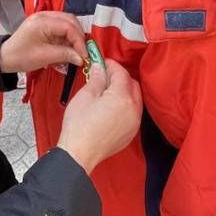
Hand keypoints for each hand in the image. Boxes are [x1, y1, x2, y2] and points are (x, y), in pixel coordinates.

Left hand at [0, 12, 86, 72]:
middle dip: (79, 36)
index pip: (68, 26)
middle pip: (70, 20)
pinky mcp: (44, 23)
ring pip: (67, 22)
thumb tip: (82, 58)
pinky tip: (68, 48)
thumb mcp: (44, 57)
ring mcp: (44, 18)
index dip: (79, 41)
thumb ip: (65, 55)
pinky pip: (61, 26)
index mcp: (42, 21)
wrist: (4, 57)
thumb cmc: (21, 57)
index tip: (84, 55)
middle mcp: (44, 15)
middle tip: (83, 52)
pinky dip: (67, 37)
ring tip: (76, 51)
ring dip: (74, 36)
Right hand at [57, 59, 141, 173]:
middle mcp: (134, 109)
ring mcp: (134, 123)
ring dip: (124, 90)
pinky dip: (125, 104)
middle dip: (120, 77)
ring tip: (106, 90)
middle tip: (103, 75)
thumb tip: (100, 67)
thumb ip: (96, 78)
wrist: (80, 153)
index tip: (101, 62)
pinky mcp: (131, 133)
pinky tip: (110, 106)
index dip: (111, 65)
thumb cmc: (79, 124)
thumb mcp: (85, 96)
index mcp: (122, 97)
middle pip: (132, 84)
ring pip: (135, 99)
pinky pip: (133, 112)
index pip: (122, 73)